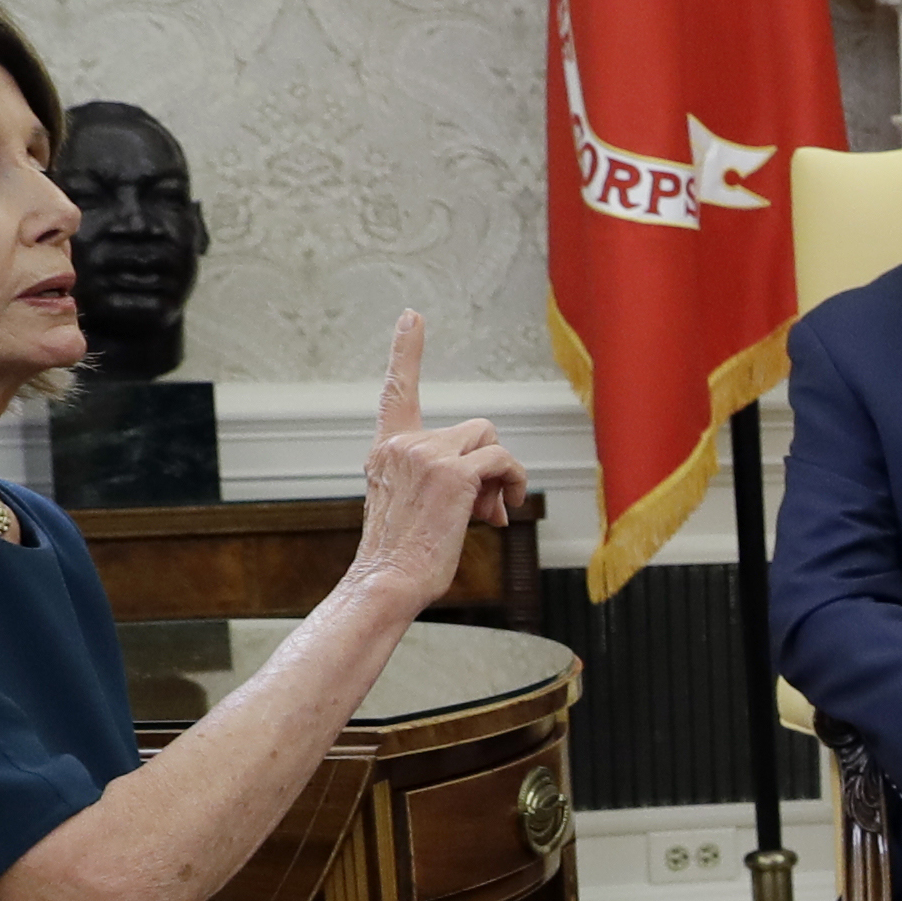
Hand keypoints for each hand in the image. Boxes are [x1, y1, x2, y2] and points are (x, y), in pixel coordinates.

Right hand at [349, 314, 525, 616]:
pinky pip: (503, 461)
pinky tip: (504, 513)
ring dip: (501, 478)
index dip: (406, 351)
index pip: (397, 391)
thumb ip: (447, 483)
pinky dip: (514, 483)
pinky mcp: (452, 474)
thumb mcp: (416, 508)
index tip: (413, 316)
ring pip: (490, 442)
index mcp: (387, 449)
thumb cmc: (403, 557)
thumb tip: (495, 495)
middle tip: (486, 510)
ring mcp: (426, 455)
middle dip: (488, 467)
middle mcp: (402, 444)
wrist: (387, 583)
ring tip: (488, 516)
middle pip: (473, 430)